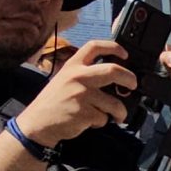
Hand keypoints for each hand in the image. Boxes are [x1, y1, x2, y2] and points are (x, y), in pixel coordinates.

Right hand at [18, 38, 136, 143]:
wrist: (37, 123)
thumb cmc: (53, 102)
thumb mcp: (64, 79)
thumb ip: (85, 74)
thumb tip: (114, 77)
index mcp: (73, 66)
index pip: (94, 46)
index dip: (113, 47)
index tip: (125, 54)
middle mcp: (78, 76)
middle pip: (113, 70)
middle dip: (129, 78)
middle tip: (133, 85)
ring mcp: (81, 94)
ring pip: (114, 102)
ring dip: (119, 112)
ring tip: (116, 116)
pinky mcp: (84, 112)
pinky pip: (104, 118)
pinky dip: (102, 123)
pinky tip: (90, 122)